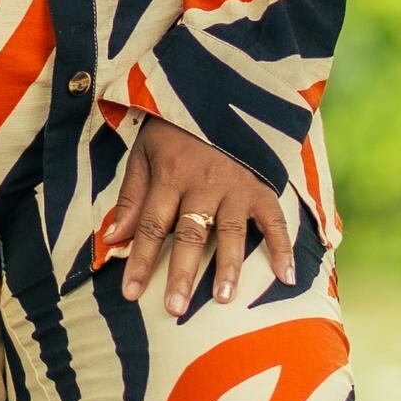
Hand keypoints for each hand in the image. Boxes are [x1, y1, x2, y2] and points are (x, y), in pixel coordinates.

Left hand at [104, 120, 293, 317]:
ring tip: (223, 299)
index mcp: (171, 174)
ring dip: (228, 266)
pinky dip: (282, 248)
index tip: (131, 293)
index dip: (141, 260)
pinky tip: (286, 277)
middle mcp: (204, 183)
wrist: (219, 93)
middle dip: (182, 273)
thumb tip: (113, 239)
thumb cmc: (175, 129)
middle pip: (190, 234)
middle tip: (175, 308)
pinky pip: (275, 220)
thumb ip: (132, 197)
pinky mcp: (262, 186)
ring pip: (232, 231)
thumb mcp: (144, 153)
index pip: (152, 225)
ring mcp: (236, 186)